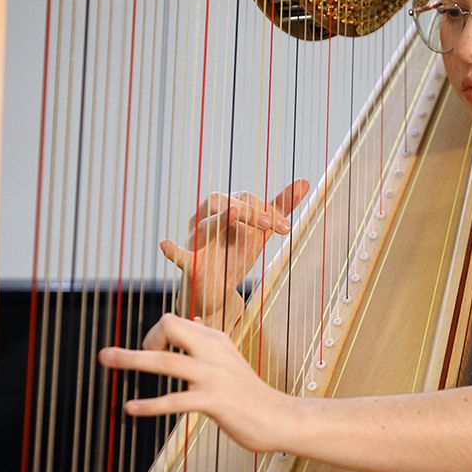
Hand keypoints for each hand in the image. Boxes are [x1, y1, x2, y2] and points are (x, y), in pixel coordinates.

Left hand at [98, 313, 288, 452]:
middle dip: (139, 338)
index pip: (174, 321)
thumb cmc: (248, 391)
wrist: (277, 416)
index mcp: (214, 339)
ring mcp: (213, 376)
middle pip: (170, 327)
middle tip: (112, 355)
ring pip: (167, 362)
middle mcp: (212, 351)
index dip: (153, 335)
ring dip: (132, 360)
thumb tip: (192, 319)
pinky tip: (131, 407)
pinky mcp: (214, 401)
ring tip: (106, 359)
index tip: (150, 355)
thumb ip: (208, 340)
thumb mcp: (228, 358)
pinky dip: (150, 404)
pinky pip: (175, 400)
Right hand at [163, 179, 309, 323]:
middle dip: (246, 209)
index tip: (285, 229)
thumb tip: (305, 181)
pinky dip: (172, 250)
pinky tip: (165, 244)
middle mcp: (207, 219)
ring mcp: (196, 240)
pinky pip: (178, 255)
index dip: (267, 210)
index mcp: (225, 208)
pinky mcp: (190, 264)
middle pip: (220, 200)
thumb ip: (280, 206)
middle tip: (270, 225)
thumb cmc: (235, 253)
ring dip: (222, 221)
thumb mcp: (261, 231)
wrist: (219, 290)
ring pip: (204, 224)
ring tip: (234, 213)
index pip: (245, 198)